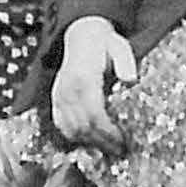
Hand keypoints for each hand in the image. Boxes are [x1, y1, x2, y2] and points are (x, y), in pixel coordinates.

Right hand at [51, 16, 136, 157]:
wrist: (82, 36)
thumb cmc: (106, 44)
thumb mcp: (120, 46)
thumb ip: (126, 62)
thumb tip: (131, 80)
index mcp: (83, 79)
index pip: (94, 114)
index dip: (108, 132)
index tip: (123, 141)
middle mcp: (67, 90)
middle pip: (83, 126)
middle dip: (102, 142)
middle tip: (120, 151)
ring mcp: (58, 95)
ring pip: (71, 129)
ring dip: (89, 142)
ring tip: (108, 149)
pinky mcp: (55, 99)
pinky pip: (61, 124)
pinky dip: (74, 136)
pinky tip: (89, 141)